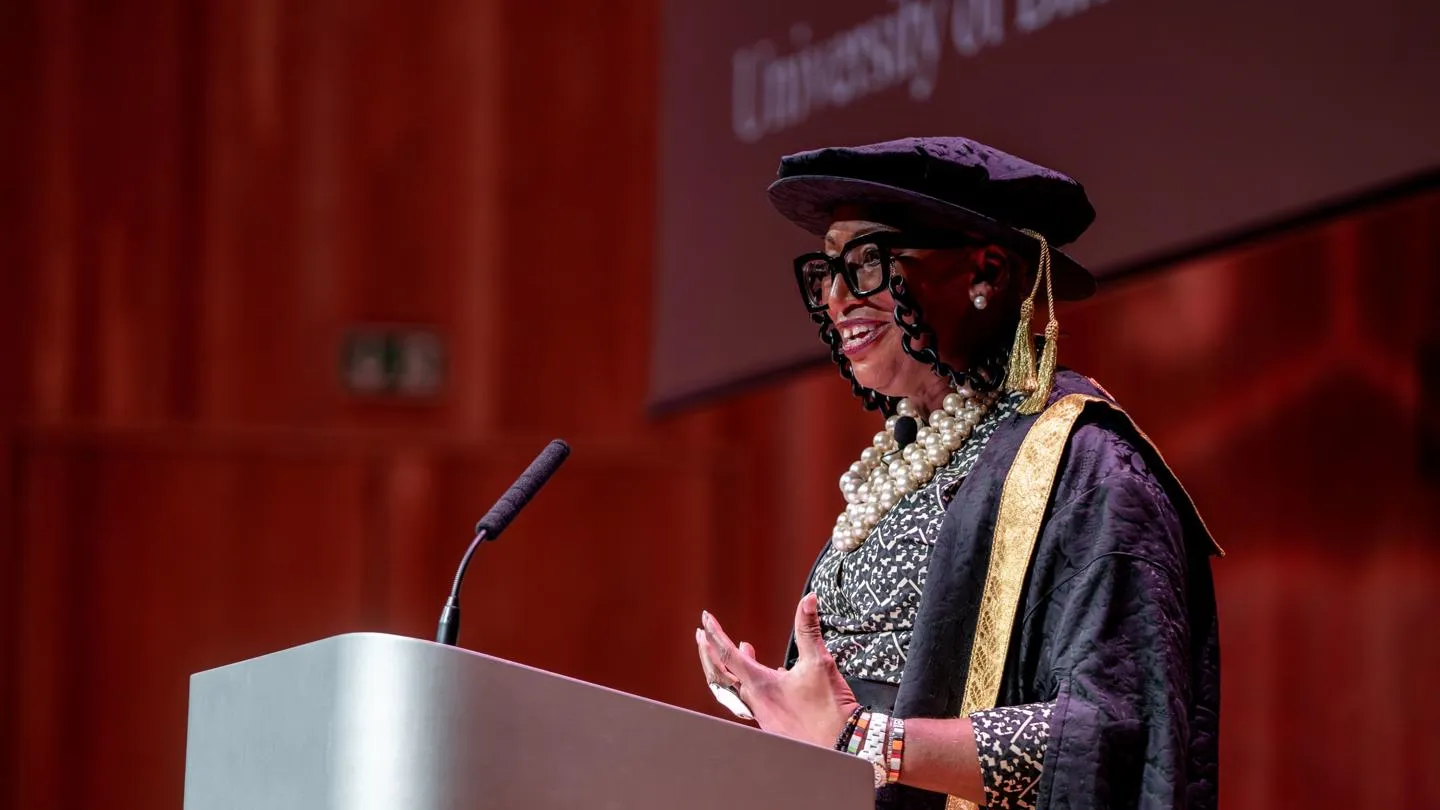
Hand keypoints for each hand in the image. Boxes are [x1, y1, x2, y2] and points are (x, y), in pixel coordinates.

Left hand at [696, 593, 860, 747]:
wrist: (841, 744)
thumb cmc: (830, 706)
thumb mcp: (820, 661)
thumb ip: (809, 628)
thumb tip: (808, 598)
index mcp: (761, 684)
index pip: (728, 654)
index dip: (715, 633)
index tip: (706, 618)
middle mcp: (754, 701)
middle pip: (719, 674)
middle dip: (708, 652)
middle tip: (701, 634)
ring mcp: (760, 715)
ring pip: (732, 690)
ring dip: (728, 668)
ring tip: (741, 649)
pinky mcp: (770, 724)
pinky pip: (748, 701)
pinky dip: (747, 683)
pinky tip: (765, 676)